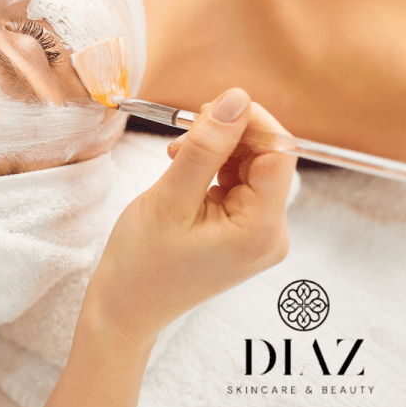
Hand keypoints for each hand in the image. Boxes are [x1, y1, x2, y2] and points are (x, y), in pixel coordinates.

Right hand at [85, 88, 296, 345]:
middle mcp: (270, 233)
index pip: (279, 154)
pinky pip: (237, 185)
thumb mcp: (170, 198)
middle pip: (266, 159)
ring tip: (176, 155)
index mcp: (261, 230)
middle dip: (230, 135)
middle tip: (188, 126)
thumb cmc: (142, 263)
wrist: (126, 306)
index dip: (252, 122)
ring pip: (250, 168)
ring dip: (217, 151)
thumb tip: (235, 99)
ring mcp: (257, 234)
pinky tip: (183, 169)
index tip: (213, 106)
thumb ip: (205, 147)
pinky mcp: (242, 232)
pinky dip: (212, 168)